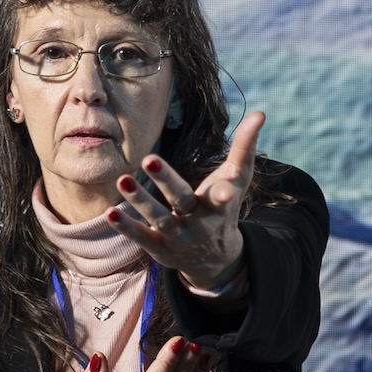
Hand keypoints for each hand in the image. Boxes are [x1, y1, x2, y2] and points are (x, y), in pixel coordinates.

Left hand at [109, 109, 264, 292]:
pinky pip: (142, 237)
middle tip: (150, 158)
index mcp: (221, 205)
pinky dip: (126, 227)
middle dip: (167, 182)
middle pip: (182, 201)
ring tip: (123, 180)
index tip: (226, 188)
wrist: (215, 258)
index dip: (225, 193)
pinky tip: (110, 212)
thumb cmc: (225, 206)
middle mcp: (200, 223)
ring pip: (159, 219)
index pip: (224, 197)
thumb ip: (245, 147)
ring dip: (140, 201)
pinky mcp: (160, 248)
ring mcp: (179, 237)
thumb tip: (260, 113)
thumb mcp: (238, 179)